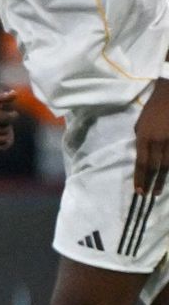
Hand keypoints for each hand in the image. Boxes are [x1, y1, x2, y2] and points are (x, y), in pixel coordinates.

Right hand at [0, 88, 17, 150]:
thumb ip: (4, 96)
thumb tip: (14, 94)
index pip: (2, 119)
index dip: (13, 116)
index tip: (15, 113)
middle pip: (3, 129)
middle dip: (8, 124)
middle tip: (6, 119)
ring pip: (3, 140)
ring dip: (7, 132)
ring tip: (3, 125)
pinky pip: (1, 147)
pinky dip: (6, 141)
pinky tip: (4, 133)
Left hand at [135, 79, 168, 194]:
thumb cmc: (152, 108)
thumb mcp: (140, 124)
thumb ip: (141, 140)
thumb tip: (142, 155)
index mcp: (144, 138)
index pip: (141, 163)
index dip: (140, 178)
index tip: (138, 190)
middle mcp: (159, 142)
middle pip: (155, 167)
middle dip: (151, 182)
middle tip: (149, 195)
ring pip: (168, 165)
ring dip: (163, 179)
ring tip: (159, 191)